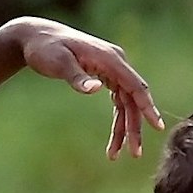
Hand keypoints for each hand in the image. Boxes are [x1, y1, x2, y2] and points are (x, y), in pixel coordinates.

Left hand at [8, 17, 164, 160]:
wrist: (36, 37)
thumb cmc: (45, 49)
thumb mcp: (58, 63)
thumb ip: (77, 77)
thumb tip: (97, 89)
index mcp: (109, 58)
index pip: (134, 85)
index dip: (147, 107)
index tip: (157, 126)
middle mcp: (115, 62)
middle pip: (132, 99)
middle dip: (134, 127)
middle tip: (135, 154)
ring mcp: (111, 69)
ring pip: (125, 103)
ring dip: (123, 128)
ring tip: (115, 154)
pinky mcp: (104, 75)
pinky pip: (117, 100)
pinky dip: (117, 119)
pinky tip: (114, 139)